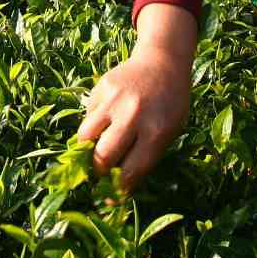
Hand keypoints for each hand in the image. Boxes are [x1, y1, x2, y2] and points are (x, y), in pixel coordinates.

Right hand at [77, 4, 195, 191]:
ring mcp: (114, 100)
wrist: (163, 62)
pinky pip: (88, 116)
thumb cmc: (170, 103)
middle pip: (103, 157)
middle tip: (101, 172)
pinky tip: (105, 119)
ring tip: (96, 148)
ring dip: (89, 148)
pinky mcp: (101, 88)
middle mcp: (133, 116)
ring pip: (85, 137)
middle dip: (99, 171)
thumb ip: (147, 156)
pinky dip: (93, 124)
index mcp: (156, 132)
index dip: (120, 188)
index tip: (113, 196)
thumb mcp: (170, 131)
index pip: (131, 171)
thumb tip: (120, 185)